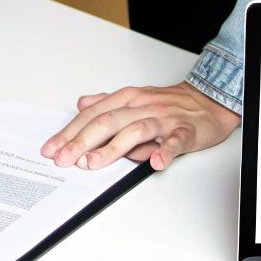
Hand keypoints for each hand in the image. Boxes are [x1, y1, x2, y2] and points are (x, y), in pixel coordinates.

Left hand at [40, 81, 241, 171]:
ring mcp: (164, 119)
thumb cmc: (170, 103)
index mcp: (129, 99)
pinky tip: (155, 161)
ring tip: (94, 162)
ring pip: (136, 130)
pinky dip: (165, 150)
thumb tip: (81, 104)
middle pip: (108, 121)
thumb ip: (107, 102)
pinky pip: (175, 141)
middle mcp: (143, 106)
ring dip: (113, 148)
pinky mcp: (185, 131)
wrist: (208, 101)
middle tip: (64, 159)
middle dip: (82, 141)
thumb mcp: (135, 97)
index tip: (52, 149)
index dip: (70, 132)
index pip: (93, 115)